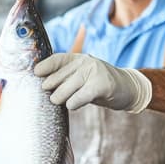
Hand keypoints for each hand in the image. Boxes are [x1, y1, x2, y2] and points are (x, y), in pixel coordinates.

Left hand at [34, 53, 151, 112]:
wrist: (128, 88)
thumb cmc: (100, 85)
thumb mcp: (83, 76)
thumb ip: (67, 77)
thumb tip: (42, 85)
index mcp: (79, 58)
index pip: (57, 59)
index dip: (45, 66)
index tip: (36, 73)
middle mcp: (85, 62)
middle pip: (57, 79)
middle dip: (52, 90)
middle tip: (52, 97)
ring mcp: (94, 72)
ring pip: (64, 90)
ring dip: (60, 99)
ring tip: (63, 101)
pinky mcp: (101, 85)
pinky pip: (78, 98)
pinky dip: (73, 103)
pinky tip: (73, 105)